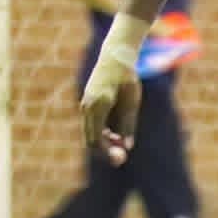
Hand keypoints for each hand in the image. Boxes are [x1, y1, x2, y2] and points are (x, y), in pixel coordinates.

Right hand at [79, 43, 142, 167]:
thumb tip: (127, 146)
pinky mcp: (87, 104)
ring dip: (104, 141)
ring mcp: (85, 105)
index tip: (119, 160)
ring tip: (120, 141)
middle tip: (120, 159)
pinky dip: (101, 133)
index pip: (96, 138)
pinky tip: (114, 133)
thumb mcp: (132, 102)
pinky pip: (91, 125)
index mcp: (98, 105)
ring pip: (90, 133)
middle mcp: (87, 106)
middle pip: (90, 138)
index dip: (106, 152)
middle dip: (104, 150)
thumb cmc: (127, 78)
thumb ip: (129, 124)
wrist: (115, 57)